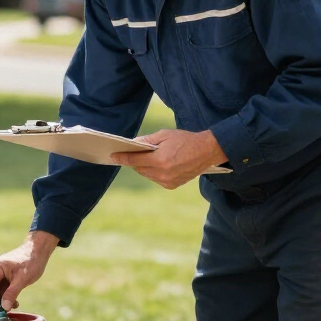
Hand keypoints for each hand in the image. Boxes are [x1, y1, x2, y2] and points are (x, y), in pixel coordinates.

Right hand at [0, 230, 59, 310]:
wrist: (37, 251)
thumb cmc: (31, 262)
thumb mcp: (23, 279)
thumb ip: (12, 293)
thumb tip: (4, 308)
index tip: (0, 312)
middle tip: (4, 312)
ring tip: (13, 306)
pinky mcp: (0, 276)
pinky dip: (3, 297)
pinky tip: (13, 302)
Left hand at [111, 128, 226, 189]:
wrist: (207, 151)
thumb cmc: (185, 140)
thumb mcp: (165, 135)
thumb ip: (147, 140)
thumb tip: (133, 144)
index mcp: (161, 160)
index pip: (135, 160)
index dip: (123, 157)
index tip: (113, 156)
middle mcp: (163, 173)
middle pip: (139, 168)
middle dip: (134, 161)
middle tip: (130, 153)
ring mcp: (167, 181)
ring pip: (146, 175)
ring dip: (143, 167)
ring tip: (147, 158)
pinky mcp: (172, 185)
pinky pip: (155, 179)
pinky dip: (153, 172)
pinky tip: (158, 164)